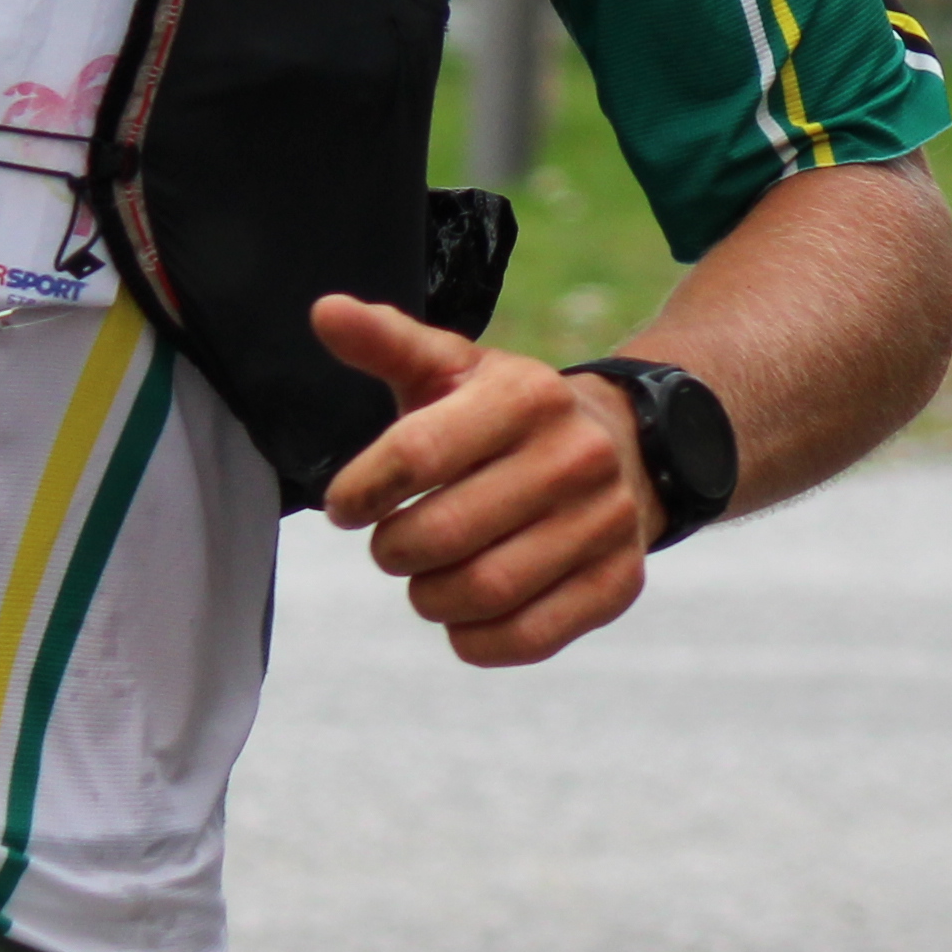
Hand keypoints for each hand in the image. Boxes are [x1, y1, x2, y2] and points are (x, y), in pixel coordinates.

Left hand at [308, 298, 655, 665]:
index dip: (360, 490)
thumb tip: (325, 312)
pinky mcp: (617, 582)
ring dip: (429, 597)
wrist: (626, 449)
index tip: (345, 505)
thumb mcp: (454, 368)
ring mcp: (604, 522)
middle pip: (443, 534)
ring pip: (482, 592)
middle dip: (393, 550)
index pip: (416, 454)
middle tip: (389, 546)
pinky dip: (475, 639)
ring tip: (425, 578)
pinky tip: (463, 615)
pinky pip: (527, 637)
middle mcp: (576, 456)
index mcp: (527, 395)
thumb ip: (387, 343)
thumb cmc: (509, 416)